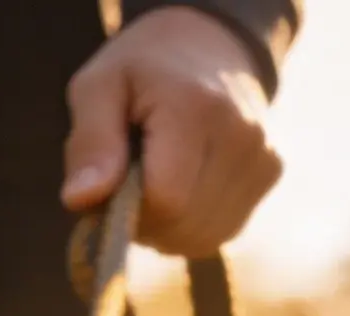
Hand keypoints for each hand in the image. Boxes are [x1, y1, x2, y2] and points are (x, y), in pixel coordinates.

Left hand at [62, 7, 282, 257]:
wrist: (208, 43)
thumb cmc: (142, 70)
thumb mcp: (99, 88)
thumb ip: (89, 143)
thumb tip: (79, 200)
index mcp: (197, 109)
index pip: (164, 201)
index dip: (129, 208)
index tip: (116, 179)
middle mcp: (242, 136)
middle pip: (183, 226)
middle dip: (147, 219)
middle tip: (133, 179)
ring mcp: (263, 157)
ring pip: (201, 238)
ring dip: (168, 227)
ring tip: (159, 178)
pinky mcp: (270, 174)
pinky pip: (220, 232)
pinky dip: (191, 225)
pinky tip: (184, 187)